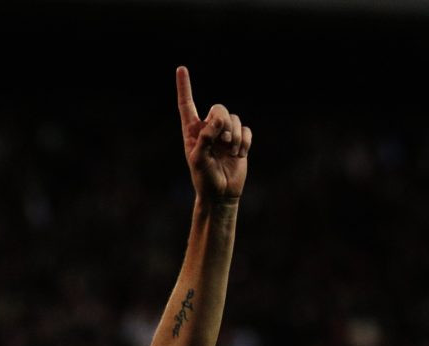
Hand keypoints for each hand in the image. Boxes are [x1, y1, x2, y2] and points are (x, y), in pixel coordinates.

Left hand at [176, 66, 250, 203]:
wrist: (220, 193)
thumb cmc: (203, 178)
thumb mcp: (198, 158)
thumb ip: (205, 137)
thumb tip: (217, 120)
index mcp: (192, 131)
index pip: (187, 105)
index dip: (185, 87)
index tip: (181, 69)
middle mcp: (208, 129)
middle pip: (218, 108)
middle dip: (222, 122)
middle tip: (222, 141)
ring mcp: (225, 134)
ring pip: (234, 119)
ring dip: (234, 136)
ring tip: (229, 152)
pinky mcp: (240, 140)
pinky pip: (246, 129)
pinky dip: (245, 141)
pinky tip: (239, 155)